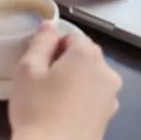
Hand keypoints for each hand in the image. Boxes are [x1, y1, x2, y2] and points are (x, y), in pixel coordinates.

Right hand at [9, 21, 122, 139]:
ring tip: (53, 102)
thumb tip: (50, 25)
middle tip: (43, 84)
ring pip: (90, 77)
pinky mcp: (110, 116)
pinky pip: (94, 97)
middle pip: (83, 56)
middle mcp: (107, 70)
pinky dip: (82, 100)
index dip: (52, 48)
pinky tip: (64, 115)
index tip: (39, 67)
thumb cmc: (37, 109)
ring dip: (75, 82)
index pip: (71, 36)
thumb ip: (41, 42)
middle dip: (65, 64)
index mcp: (88, 54)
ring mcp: (112, 95)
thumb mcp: (28, 70)